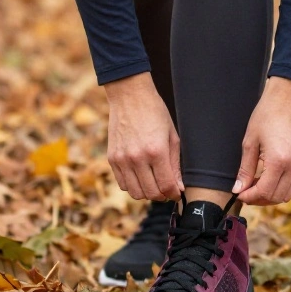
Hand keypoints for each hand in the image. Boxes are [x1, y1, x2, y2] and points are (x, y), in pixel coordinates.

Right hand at [104, 72, 183, 201]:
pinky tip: (139, 176)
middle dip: (162, 195)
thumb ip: (175, 164)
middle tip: (166, 188)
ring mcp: (122, 159)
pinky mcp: (112, 158)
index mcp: (156, 151)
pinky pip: (122, 183)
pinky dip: (132, 185)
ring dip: (146, 192)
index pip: (166, 186)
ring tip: (153, 183)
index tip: (176, 192)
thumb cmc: (155, 113)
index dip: (174, 193)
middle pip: (151, 193)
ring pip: (135, 193)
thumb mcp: (172, 136)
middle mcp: (137, 158)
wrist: (130, 96)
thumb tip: (178, 187)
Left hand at [232, 78, 290, 205]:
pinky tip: (266, 177)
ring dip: (270, 195)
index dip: (249, 197)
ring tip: (255, 185)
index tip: (239, 194)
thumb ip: (244, 169)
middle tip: (245, 192)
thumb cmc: (266, 115)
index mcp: (279, 161)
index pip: (264, 191)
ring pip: (286, 194)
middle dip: (259, 199)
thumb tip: (238, 189)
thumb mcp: (250, 142)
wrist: (287, 98)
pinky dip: (279, 186)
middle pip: (276, 197)